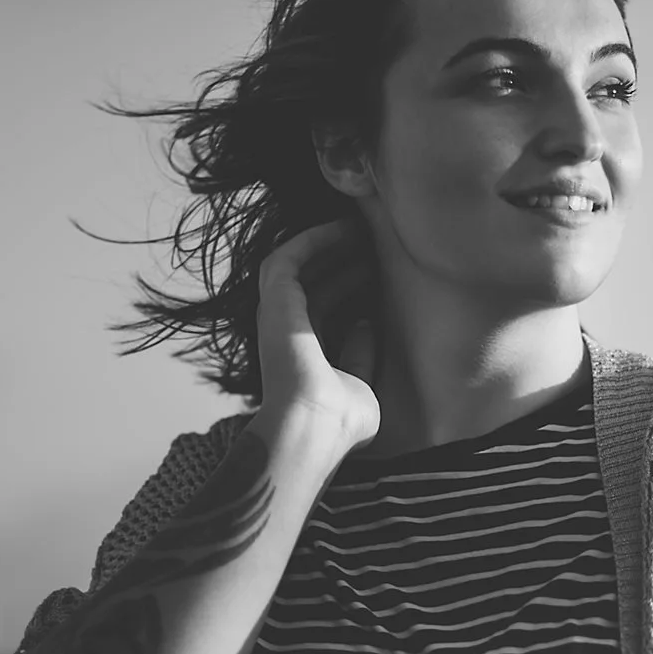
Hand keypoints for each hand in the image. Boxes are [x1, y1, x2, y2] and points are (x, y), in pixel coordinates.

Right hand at [256, 220, 382, 452]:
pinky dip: (313, 239)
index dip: (349, 284)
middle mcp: (287, 331)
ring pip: (298, 264)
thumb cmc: (340, 421)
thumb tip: (365, 322)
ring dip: (326, 243)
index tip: (377, 268)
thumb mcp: (362, 385)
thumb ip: (361, 355)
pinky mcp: (275, 301)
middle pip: (312, 282)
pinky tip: (341, 227)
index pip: (325, 307)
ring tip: (358, 226)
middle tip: (371, 239)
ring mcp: (278, 315)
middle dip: (339, 258)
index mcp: (304, 353)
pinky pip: (290, 255)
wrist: (316, 426)